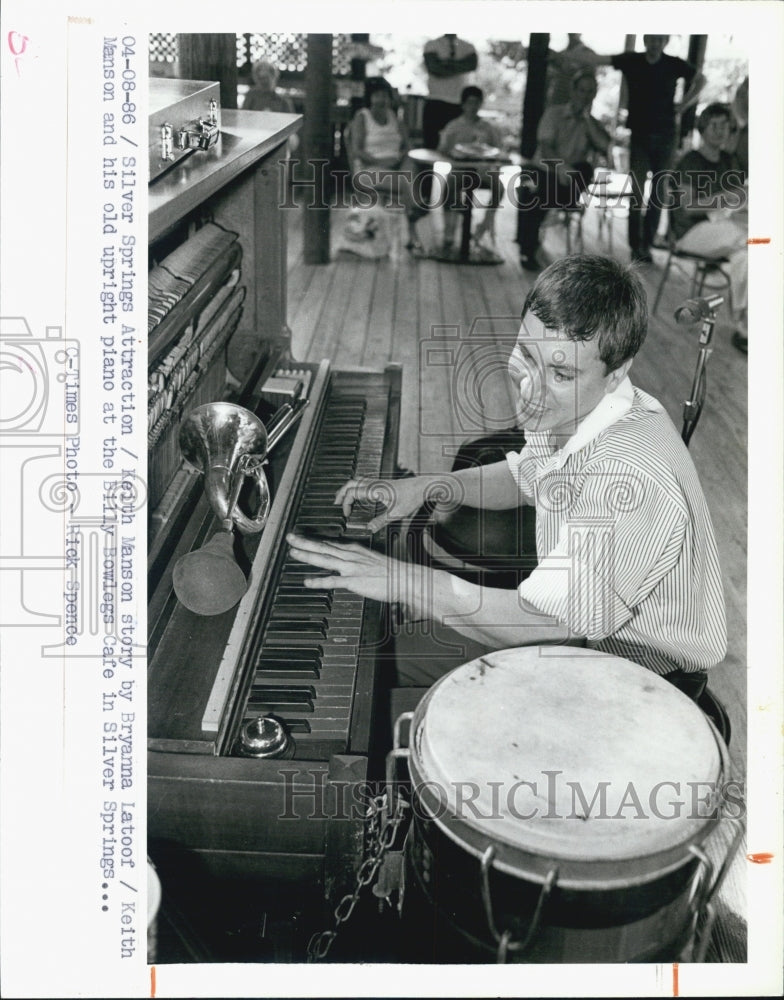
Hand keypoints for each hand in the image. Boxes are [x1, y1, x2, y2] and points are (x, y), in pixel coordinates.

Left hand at [286, 533, 404, 603]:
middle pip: (323, 547)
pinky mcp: (355, 581)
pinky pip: (334, 581)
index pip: (329, 543)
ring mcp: (352, 568)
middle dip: (305, 542)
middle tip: (290, 537)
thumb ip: (356, 559)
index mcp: (354, 550)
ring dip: (308, 555)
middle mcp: (351, 556)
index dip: (313, 540)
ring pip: (325, 559)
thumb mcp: (371, 559)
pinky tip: (308, 582)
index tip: (300, 537)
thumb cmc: (391, 571)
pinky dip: (319, 581)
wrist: (405, 578)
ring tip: (293, 552)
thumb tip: (346, 561)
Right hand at [335, 474, 456, 531]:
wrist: (424, 486)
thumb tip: (369, 529)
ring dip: (348, 489)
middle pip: (350, 483)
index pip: (351, 492)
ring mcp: (378, 482)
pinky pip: (364, 482)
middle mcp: (375, 484)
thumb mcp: (397, 513)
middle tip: (336, 504)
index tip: (346, 514)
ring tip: (344, 498)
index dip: (345, 503)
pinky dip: (356, 487)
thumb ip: (381, 521)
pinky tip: (359, 496)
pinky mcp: (383, 483)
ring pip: (357, 480)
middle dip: (341, 493)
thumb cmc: (413, 497)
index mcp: (375, 489)